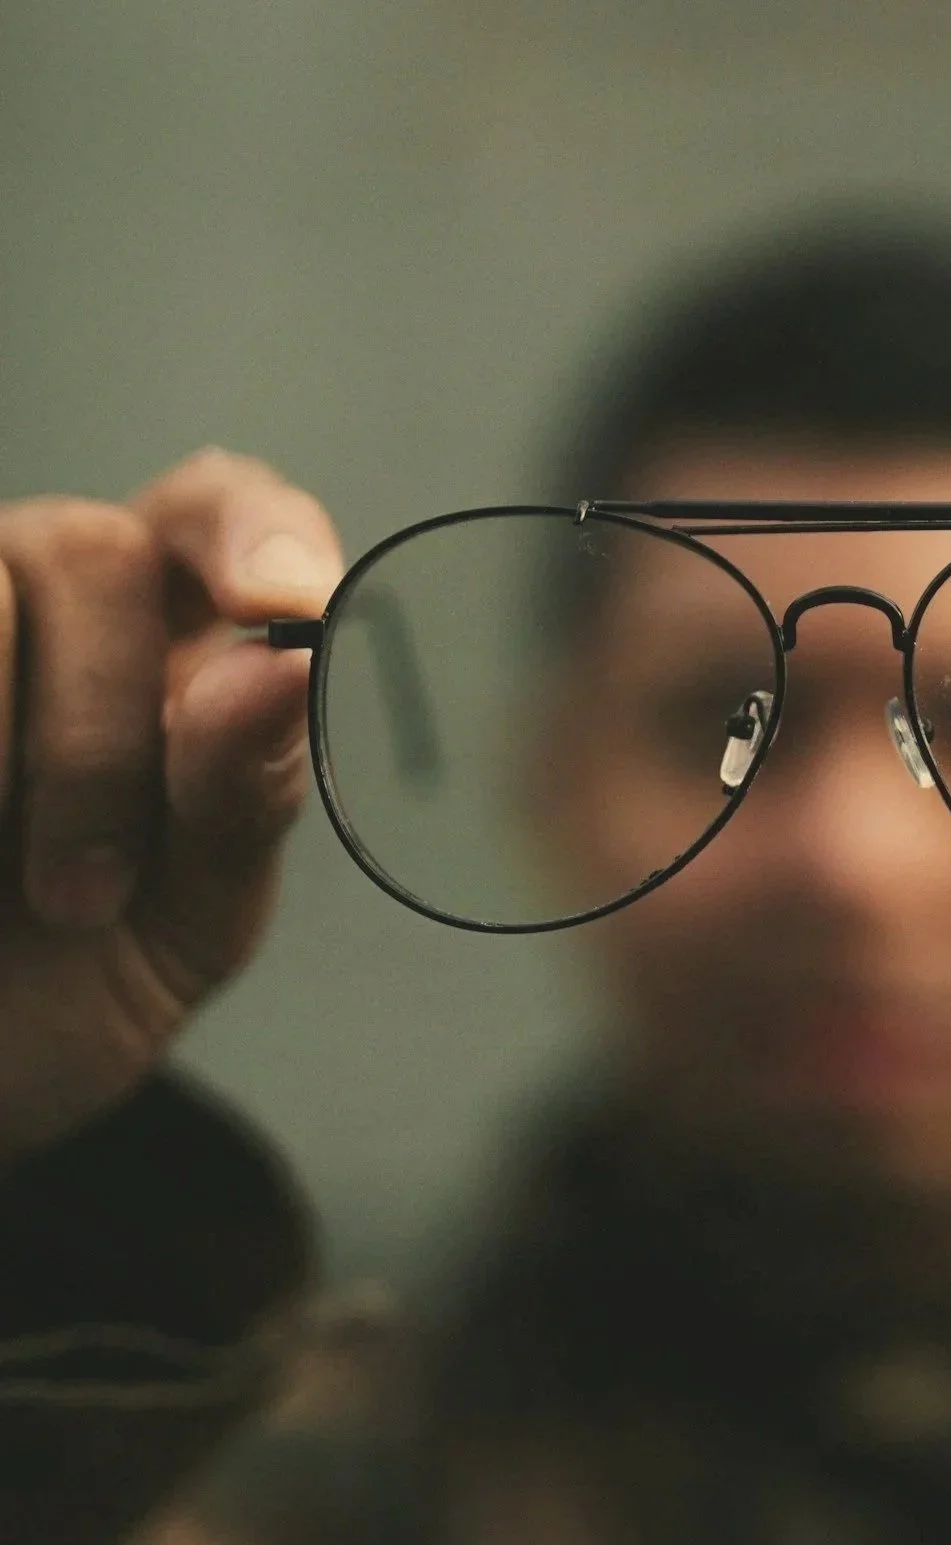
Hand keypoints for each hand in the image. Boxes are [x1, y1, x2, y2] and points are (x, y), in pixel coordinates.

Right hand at [0, 449, 341, 1165]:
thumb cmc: (70, 987)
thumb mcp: (187, 916)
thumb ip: (240, 795)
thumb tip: (277, 668)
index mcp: (163, 642)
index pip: (217, 511)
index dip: (254, 530)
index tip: (285, 606)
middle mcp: (35, 598)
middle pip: (90, 549)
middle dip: (101, 733)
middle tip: (84, 898)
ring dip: (15, 756)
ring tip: (17, 900)